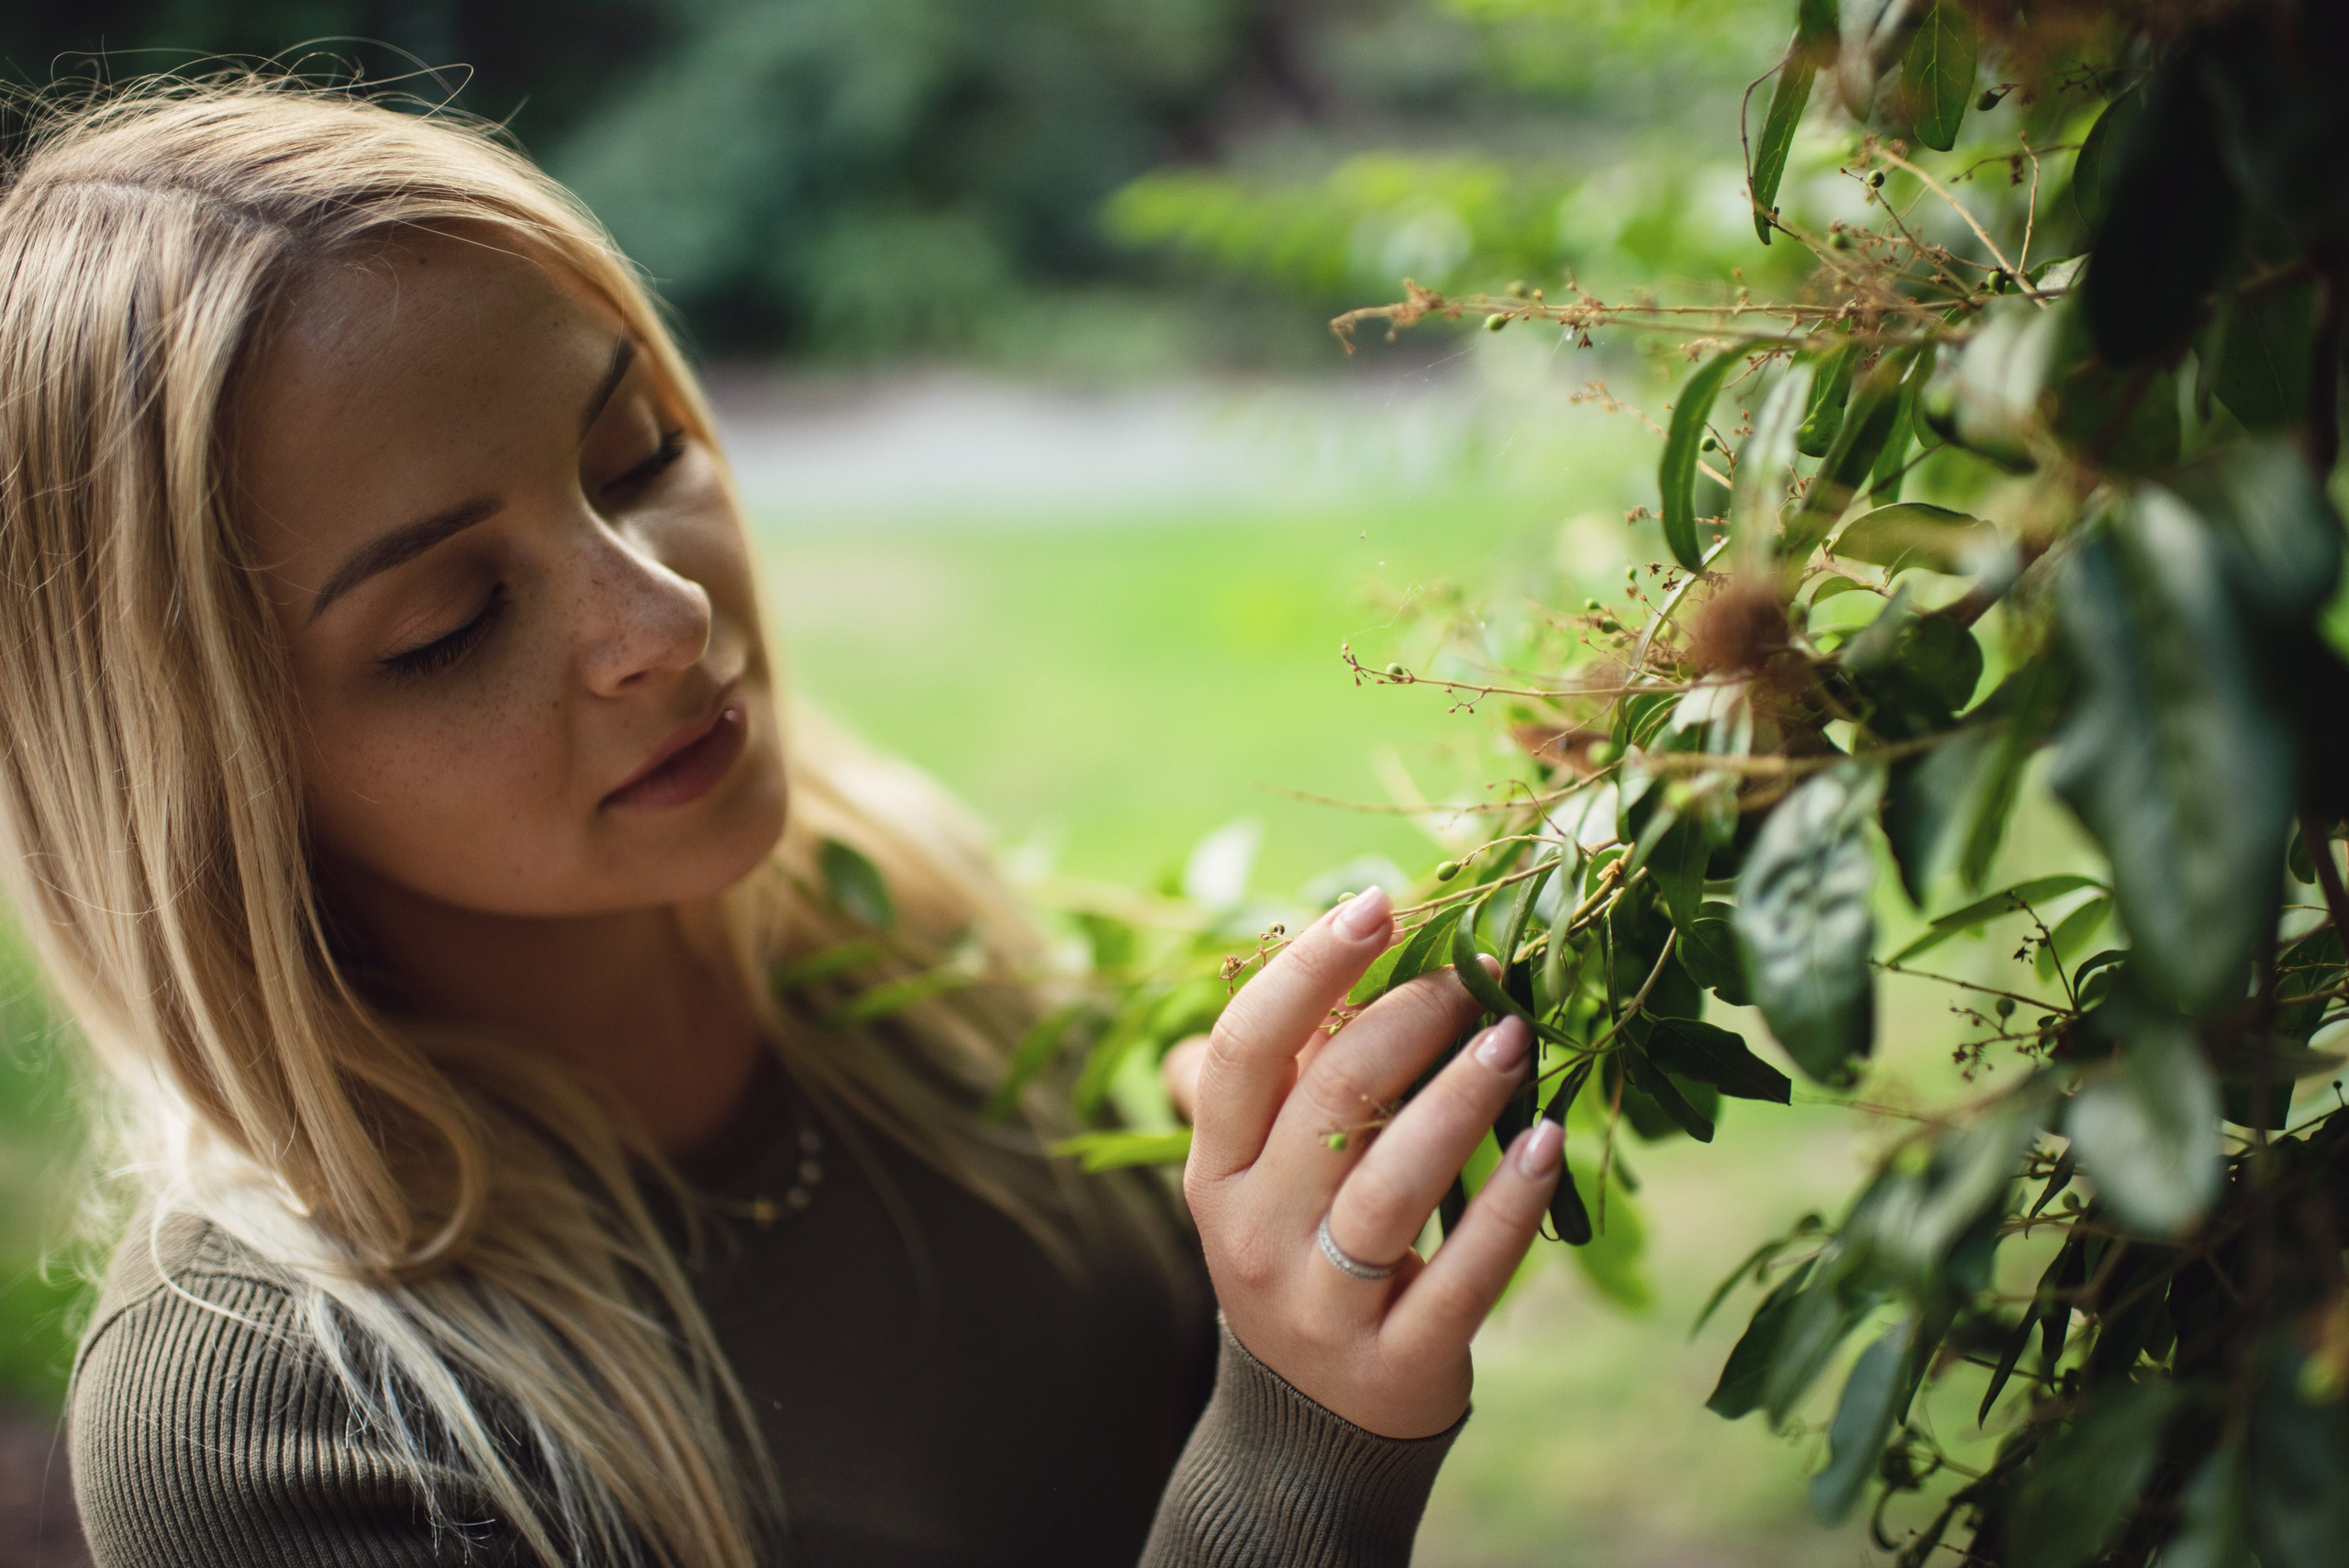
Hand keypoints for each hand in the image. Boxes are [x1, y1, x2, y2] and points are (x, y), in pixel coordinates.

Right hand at [1181, 885, 1563, 1438]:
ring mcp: (1320, 1305)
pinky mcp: (1396, 1361)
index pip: (1245, 1048)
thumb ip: (1294, 1074)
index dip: (1308, 969)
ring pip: (1391, 1183)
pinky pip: (1462, 1274)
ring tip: (1517, 1037)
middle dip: (1409, 1018)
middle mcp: (1251, 1235)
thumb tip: (1354, 947)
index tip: (1378, 904)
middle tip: (1477, 975)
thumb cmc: (1302, 1254)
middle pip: (1327, 1100)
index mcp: (1213, 1170)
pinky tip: (1550, 1143)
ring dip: (1462, 1096)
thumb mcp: (1269, 1171)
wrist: (1310, 1427)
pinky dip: (1510, 1206)